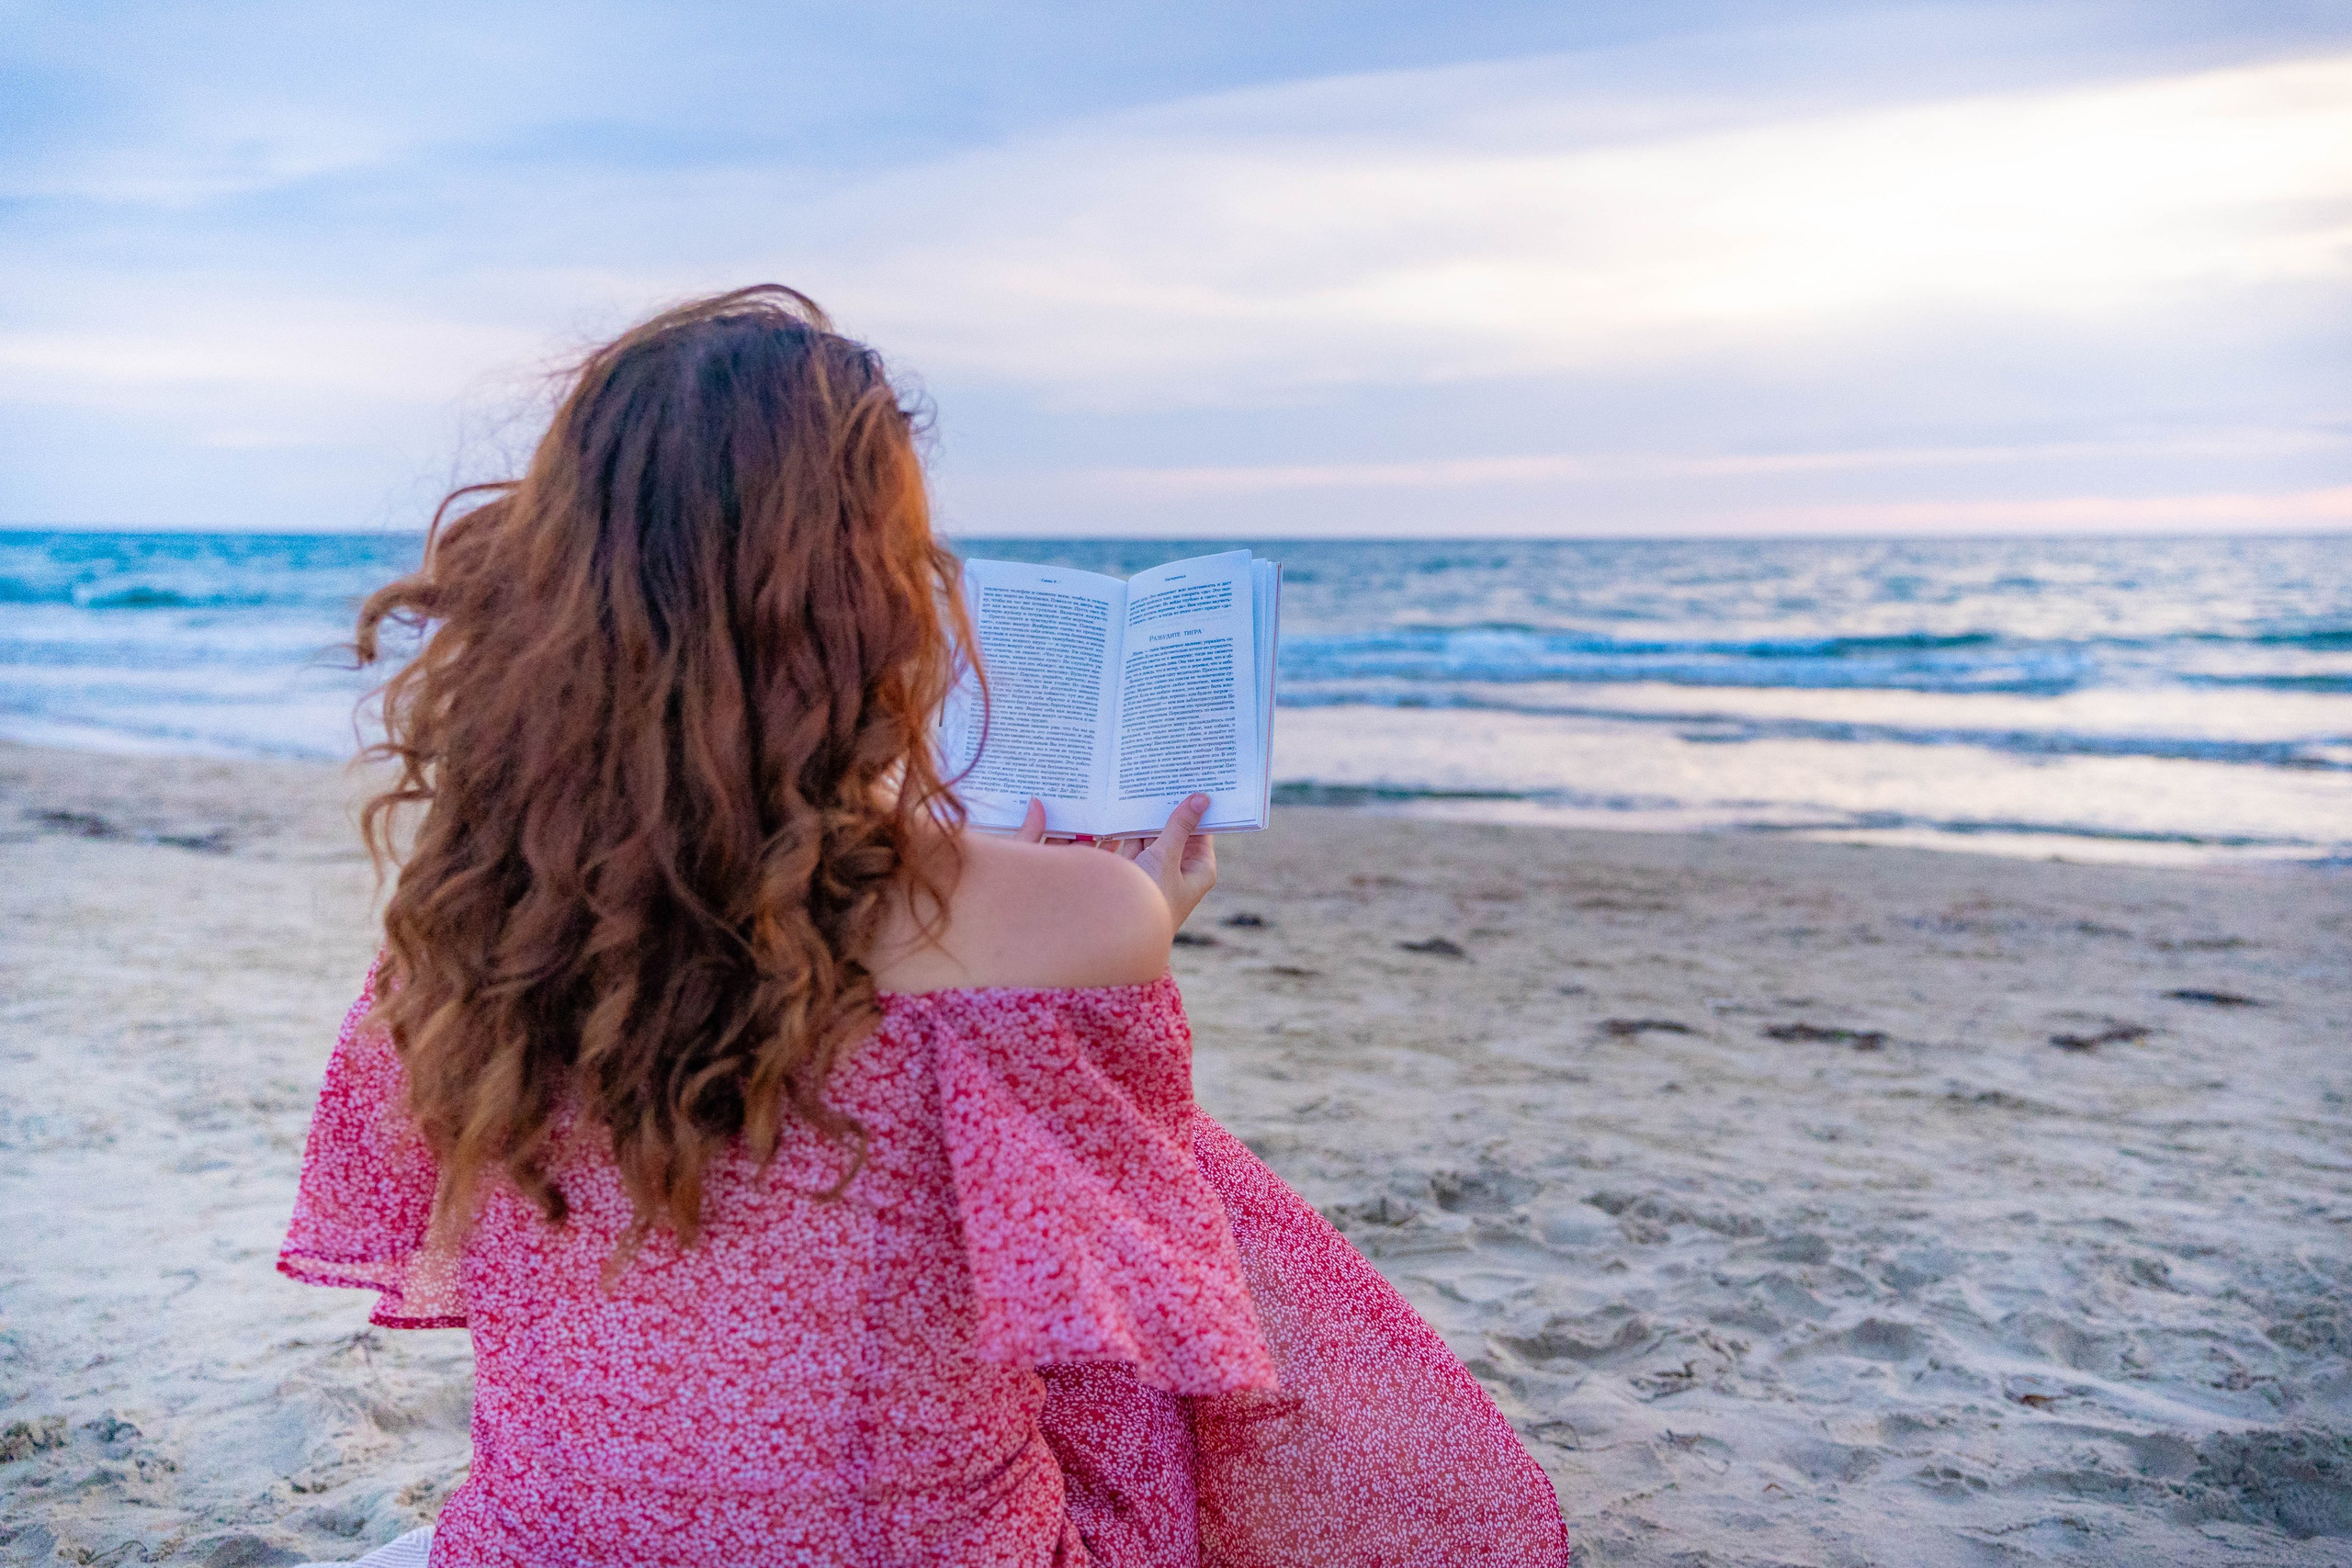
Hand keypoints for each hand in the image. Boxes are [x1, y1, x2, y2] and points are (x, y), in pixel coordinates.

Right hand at [1009, 795, 1218, 930]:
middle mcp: (1179, 867)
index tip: (1196, 776)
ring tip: (1146, 779)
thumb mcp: (1166, 858)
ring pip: (1154, 833)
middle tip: (1169, 770)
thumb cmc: (1151, 900)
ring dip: (1149, 813)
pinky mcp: (1133, 868)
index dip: (1200, 805)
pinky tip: (1125, 800)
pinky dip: (1130, 824)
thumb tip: (1201, 798)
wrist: (1117, 933)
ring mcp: (1155, 868)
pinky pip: (1134, 840)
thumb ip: (1179, 826)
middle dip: (1171, 805)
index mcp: (1199, 868)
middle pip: (1178, 829)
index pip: (1203, 829)